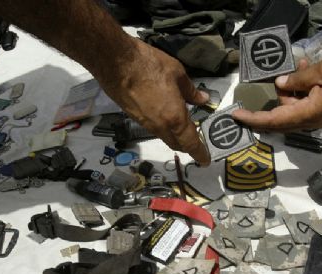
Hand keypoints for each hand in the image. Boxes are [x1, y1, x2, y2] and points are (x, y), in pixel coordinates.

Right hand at [97, 38, 210, 164]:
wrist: (116, 64)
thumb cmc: (150, 65)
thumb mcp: (177, 73)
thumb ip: (191, 91)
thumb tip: (202, 100)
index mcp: (175, 118)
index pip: (190, 143)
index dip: (199, 153)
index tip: (205, 161)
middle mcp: (160, 126)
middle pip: (176, 144)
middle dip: (187, 146)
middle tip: (196, 141)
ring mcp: (145, 123)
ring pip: (164, 136)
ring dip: (174, 136)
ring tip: (182, 127)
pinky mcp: (134, 117)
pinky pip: (153, 128)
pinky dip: (163, 127)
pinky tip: (164, 114)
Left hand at [232, 57, 321, 130]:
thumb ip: (298, 78)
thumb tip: (280, 83)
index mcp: (306, 114)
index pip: (271, 120)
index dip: (252, 119)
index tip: (236, 116)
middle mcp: (309, 121)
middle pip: (280, 114)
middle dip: (275, 97)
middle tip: (279, 77)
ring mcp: (318, 118)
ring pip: (292, 107)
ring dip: (291, 89)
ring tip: (299, 66)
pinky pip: (304, 104)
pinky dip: (301, 90)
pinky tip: (305, 69)